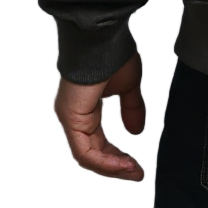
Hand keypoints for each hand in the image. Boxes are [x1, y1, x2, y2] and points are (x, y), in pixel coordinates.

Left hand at [54, 50, 145, 179]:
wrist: (103, 35)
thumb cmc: (113, 51)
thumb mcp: (129, 85)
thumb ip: (131, 108)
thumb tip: (136, 131)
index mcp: (86, 107)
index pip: (99, 142)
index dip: (117, 156)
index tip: (136, 164)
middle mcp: (75, 115)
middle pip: (93, 153)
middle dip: (116, 166)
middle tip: (135, 172)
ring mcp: (71, 117)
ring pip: (88, 155)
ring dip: (111, 166)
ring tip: (132, 170)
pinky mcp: (71, 117)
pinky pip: (84, 150)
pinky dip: (104, 160)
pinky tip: (122, 162)